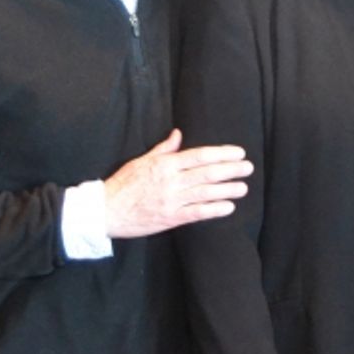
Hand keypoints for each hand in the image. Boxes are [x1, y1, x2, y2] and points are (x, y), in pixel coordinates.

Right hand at [103, 129, 252, 238]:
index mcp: (164, 164)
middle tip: (248, 167)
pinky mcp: (170, 219)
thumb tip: (178, 134)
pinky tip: (228, 207)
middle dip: (230, 170)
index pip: (199, 156)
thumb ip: (163, 149)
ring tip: (243, 187)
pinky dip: (213, 210)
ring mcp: (171, 201)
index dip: (222, 153)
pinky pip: (196, 213)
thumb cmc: (123, 183)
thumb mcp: (141, 160)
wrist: (105, 211)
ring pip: (205, 193)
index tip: (238, 152)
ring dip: (227, 190)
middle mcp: (171, 181)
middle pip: (207, 173)